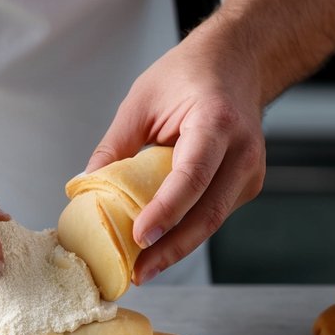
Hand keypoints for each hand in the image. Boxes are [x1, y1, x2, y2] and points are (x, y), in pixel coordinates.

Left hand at [85, 28, 265, 284]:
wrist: (237, 62)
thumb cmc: (188, 74)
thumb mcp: (141, 101)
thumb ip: (115, 147)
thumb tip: (84, 189)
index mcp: (216, 122)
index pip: (191, 176)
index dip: (165, 211)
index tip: (138, 238)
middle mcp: (242, 151)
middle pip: (208, 213)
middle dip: (170, 249)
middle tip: (136, 272)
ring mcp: (250, 171)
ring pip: (212, 221)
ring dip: (177, 248)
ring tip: (141, 268)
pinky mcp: (247, 185)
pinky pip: (214, 214)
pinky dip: (186, 232)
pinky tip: (160, 245)